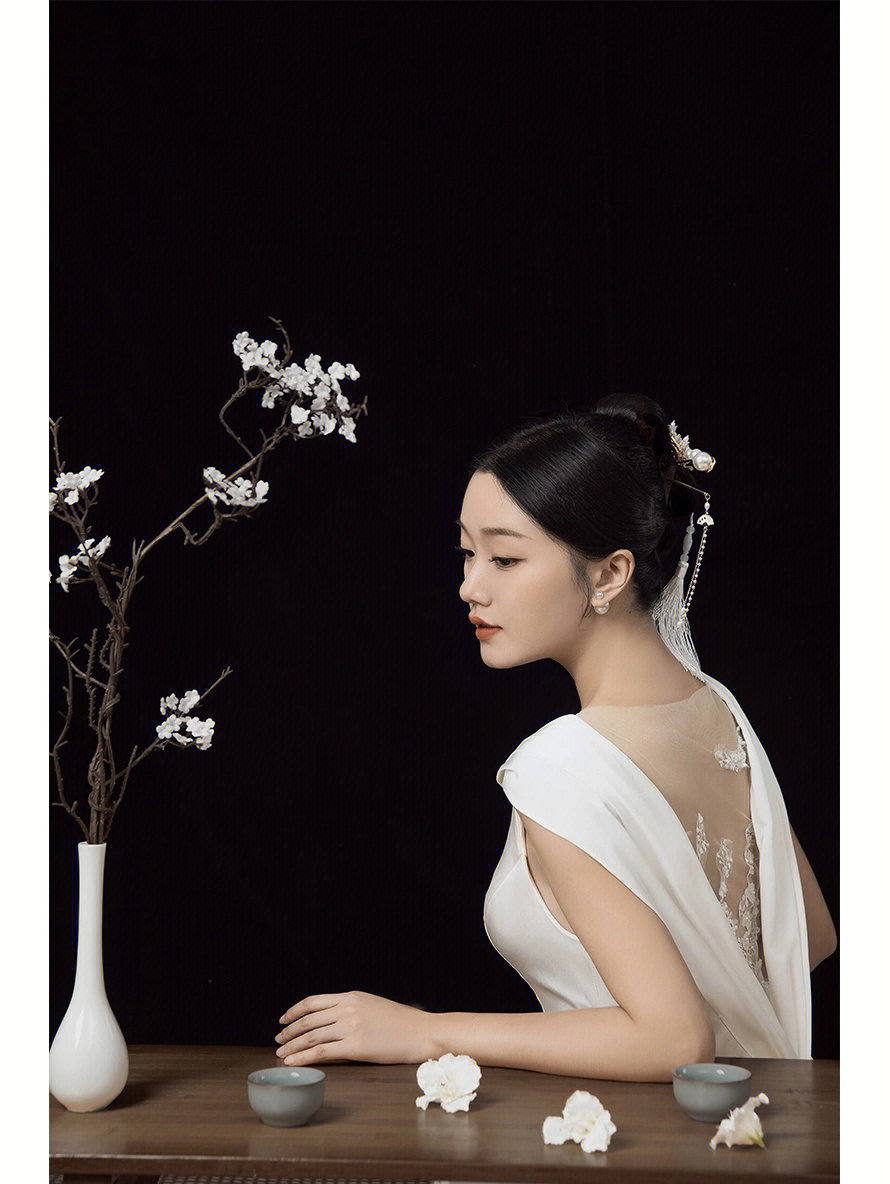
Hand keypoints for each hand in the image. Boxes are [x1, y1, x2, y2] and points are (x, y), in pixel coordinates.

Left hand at [275, 990, 434, 1065]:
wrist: (421, 1032)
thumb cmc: (401, 1022)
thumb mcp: (373, 1006)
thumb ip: (352, 1009)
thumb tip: (332, 1020)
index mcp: (351, 996)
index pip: (314, 1002)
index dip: (295, 1011)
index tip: (283, 1020)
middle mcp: (347, 1009)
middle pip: (309, 1020)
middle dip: (289, 1031)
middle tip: (278, 1040)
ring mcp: (350, 1027)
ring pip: (312, 1037)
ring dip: (293, 1046)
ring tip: (281, 1054)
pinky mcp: (355, 1047)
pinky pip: (322, 1052)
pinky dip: (303, 1057)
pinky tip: (294, 1062)